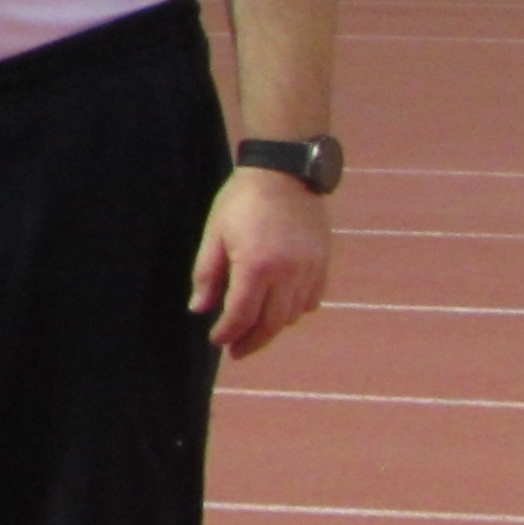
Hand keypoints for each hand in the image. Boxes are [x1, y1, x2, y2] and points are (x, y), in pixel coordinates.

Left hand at [191, 167, 330, 356]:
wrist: (284, 173)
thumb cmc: (241, 201)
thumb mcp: (214, 234)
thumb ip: (208, 275)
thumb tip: (200, 310)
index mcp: (257, 267)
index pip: (241, 315)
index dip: (228, 333)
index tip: (217, 342)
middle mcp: (288, 274)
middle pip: (271, 324)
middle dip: (252, 341)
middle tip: (236, 351)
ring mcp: (310, 270)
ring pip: (293, 315)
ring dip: (273, 327)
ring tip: (254, 329)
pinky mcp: (323, 263)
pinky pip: (312, 300)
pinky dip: (295, 311)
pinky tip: (280, 309)